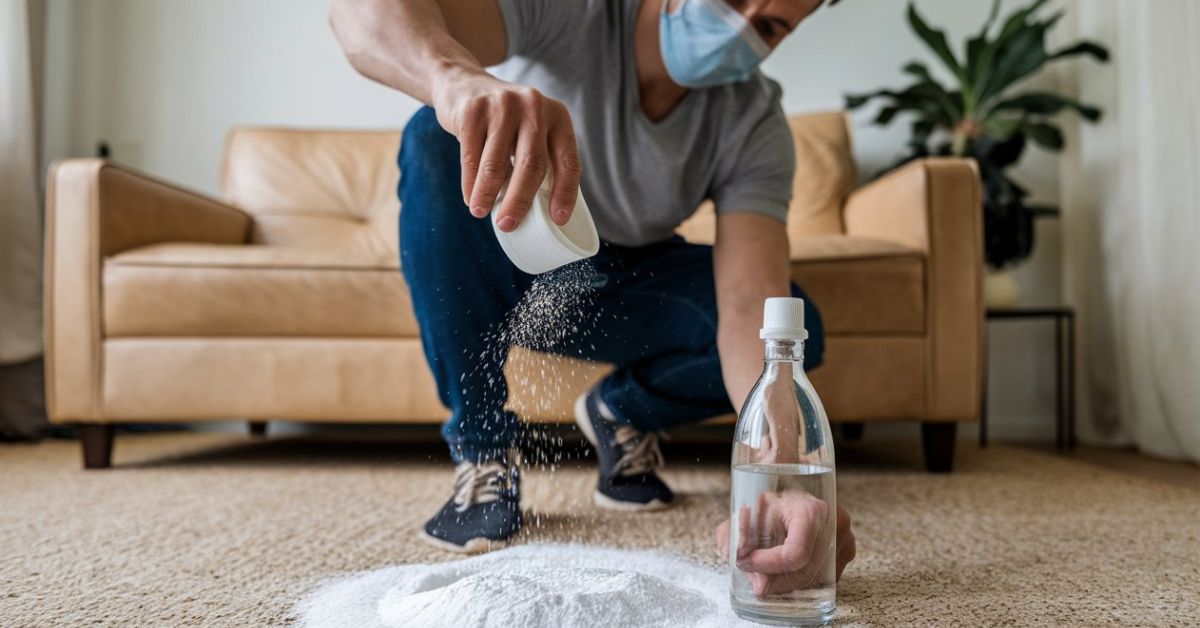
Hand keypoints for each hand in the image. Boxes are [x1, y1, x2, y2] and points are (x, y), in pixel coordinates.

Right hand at [432, 72, 581, 231]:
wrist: (464, 85)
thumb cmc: (505, 122)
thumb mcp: (531, 130)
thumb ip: (540, 160)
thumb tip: (540, 214)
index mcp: (558, 116)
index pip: (568, 160)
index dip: (565, 193)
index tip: (558, 219)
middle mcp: (534, 107)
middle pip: (532, 164)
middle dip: (520, 200)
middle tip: (508, 224)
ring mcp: (503, 105)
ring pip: (497, 163)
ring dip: (487, 195)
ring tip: (481, 213)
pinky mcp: (473, 110)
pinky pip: (472, 156)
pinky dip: (470, 183)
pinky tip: (470, 198)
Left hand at [716, 495, 855, 596]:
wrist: (795, 489)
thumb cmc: (773, 500)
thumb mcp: (749, 511)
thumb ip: (733, 532)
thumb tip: (732, 556)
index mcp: (812, 510)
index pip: (795, 554)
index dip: (768, 565)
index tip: (746, 563)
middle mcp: (834, 525)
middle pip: (804, 572)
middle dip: (774, 581)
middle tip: (753, 581)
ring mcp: (844, 540)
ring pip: (814, 579)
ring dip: (786, 585)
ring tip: (764, 576)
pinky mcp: (845, 552)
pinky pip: (823, 578)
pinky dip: (801, 582)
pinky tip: (783, 574)